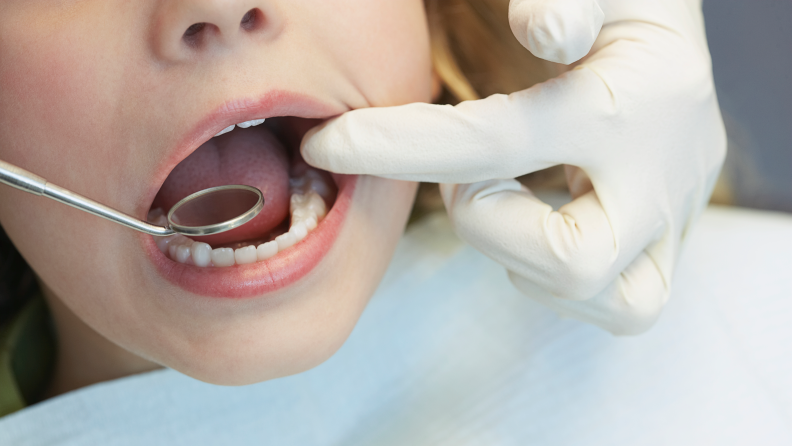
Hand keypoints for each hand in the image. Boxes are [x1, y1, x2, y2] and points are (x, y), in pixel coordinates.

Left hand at [301, 0, 725, 334]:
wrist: (665, 34)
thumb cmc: (605, 2)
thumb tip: (542, 29)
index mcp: (636, 93)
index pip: (495, 143)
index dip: (394, 148)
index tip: (328, 145)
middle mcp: (667, 167)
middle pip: (574, 258)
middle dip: (487, 225)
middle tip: (464, 176)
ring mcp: (676, 212)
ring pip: (618, 300)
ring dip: (526, 261)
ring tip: (500, 197)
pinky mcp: (672, 238)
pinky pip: (626, 301)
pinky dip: (557, 278)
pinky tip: (529, 220)